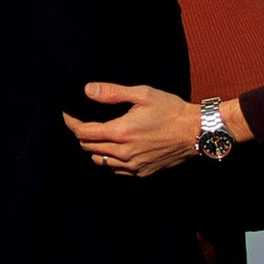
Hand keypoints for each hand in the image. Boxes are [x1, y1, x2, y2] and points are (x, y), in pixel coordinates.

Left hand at [65, 83, 210, 175]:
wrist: (195, 132)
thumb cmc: (170, 110)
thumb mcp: (142, 94)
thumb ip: (113, 93)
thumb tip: (88, 91)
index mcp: (121, 132)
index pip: (83, 133)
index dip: (71, 123)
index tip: (68, 114)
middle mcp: (124, 153)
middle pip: (88, 148)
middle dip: (82, 135)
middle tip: (84, 122)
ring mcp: (133, 165)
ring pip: (100, 161)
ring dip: (95, 149)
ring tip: (99, 135)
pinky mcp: (142, 172)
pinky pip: (116, 169)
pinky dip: (110, 160)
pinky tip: (116, 148)